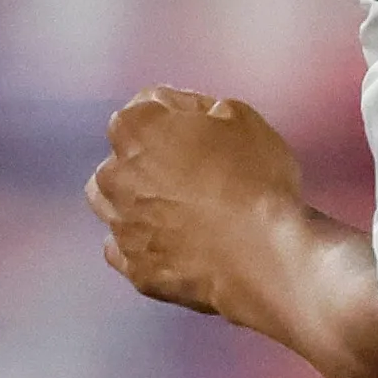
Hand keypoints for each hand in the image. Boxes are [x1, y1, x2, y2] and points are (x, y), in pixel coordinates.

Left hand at [87, 88, 313, 321]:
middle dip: (148, 162)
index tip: (202, 133)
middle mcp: (113, 176)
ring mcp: (120, 227)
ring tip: (178, 212)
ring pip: (114, 206)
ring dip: (136, 202)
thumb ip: (197, 107)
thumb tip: (183, 117)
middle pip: (122, 159)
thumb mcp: (239, 116)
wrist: (263, 257)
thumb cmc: (255, 179)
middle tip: (193, 176)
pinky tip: (173, 246)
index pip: (145, 108)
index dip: (176, 117)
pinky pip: (126, 251)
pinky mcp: (134, 269)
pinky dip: (144, 246)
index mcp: (134, 130)